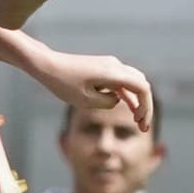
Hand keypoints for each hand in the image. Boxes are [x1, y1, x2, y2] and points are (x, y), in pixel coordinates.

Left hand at [0, 6, 150, 128]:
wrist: (47, 65)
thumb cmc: (63, 84)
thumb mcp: (86, 101)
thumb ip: (108, 103)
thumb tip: (118, 100)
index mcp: (113, 73)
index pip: (142, 88)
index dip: (146, 107)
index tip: (140, 123)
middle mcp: (115, 66)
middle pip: (141, 84)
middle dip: (144, 105)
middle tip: (142, 126)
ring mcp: (110, 66)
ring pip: (133, 83)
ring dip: (137, 101)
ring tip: (138, 122)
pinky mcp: (103, 68)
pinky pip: (121, 82)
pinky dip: (127, 95)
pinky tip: (128, 109)